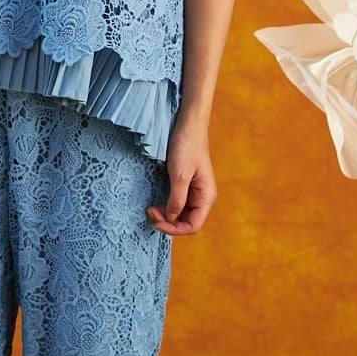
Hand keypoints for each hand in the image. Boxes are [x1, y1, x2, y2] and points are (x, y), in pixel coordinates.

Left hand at [146, 111, 216, 234]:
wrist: (187, 125)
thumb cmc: (186, 147)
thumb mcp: (180, 175)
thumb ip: (177, 199)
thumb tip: (171, 219)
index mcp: (206, 197)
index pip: (193, 225)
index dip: (175, 229)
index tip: (156, 222)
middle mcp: (202, 197)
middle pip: (186, 222)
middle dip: (168, 222)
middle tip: (150, 212)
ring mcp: (194, 192)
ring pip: (180, 215)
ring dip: (165, 216)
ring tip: (150, 209)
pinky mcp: (185, 186)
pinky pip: (176, 204)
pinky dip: (165, 207)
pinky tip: (155, 203)